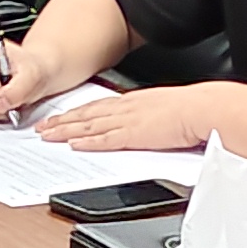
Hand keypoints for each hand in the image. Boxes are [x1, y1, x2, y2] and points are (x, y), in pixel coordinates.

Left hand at [34, 87, 205, 153]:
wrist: (204, 109)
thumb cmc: (193, 110)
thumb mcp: (164, 110)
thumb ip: (149, 117)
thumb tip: (145, 125)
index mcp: (134, 102)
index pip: (98, 107)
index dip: (77, 113)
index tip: (61, 117)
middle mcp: (126, 108)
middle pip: (87, 115)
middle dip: (62, 121)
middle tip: (42, 127)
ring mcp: (129, 121)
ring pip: (89, 126)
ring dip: (66, 131)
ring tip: (48, 136)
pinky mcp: (135, 135)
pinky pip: (105, 140)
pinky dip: (87, 142)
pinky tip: (74, 145)